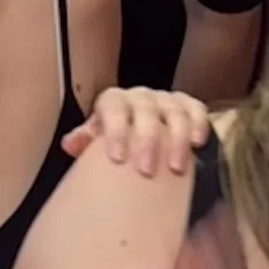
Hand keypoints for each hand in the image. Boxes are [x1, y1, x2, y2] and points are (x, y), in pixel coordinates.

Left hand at [63, 84, 213, 177]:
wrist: (142, 146)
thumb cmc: (117, 147)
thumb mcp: (97, 146)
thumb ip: (85, 142)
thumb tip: (70, 143)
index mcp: (115, 102)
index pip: (113, 105)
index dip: (115, 129)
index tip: (117, 158)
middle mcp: (140, 97)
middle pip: (145, 109)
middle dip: (147, 139)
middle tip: (146, 170)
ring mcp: (166, 100)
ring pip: (173, 110)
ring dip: (175, 139)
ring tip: (175, 167)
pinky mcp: (189, 107)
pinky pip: (196, 109)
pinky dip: (198, 124)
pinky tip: (197, 143)